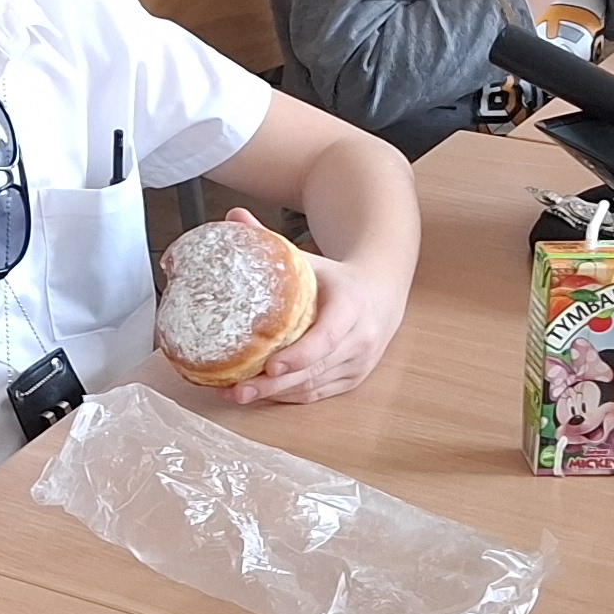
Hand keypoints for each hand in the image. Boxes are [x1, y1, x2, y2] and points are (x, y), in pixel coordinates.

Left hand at [216, 219, 403, 404]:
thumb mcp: (309, 258)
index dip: (300, 354)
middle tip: (238, 389)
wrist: (381, 293)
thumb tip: (232, 217)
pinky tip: (259, 394)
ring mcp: (359, 363)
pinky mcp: (352, 380)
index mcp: (352, 306)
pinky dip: (287, 396)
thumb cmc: (337, 278)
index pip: (327, 336)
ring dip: (275, 395)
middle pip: (314, 369)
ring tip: (237, 394)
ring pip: (313, 386)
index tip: (271, 365)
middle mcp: (361, 338)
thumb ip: (270, 240)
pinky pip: (316, 394)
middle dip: (274, 384)